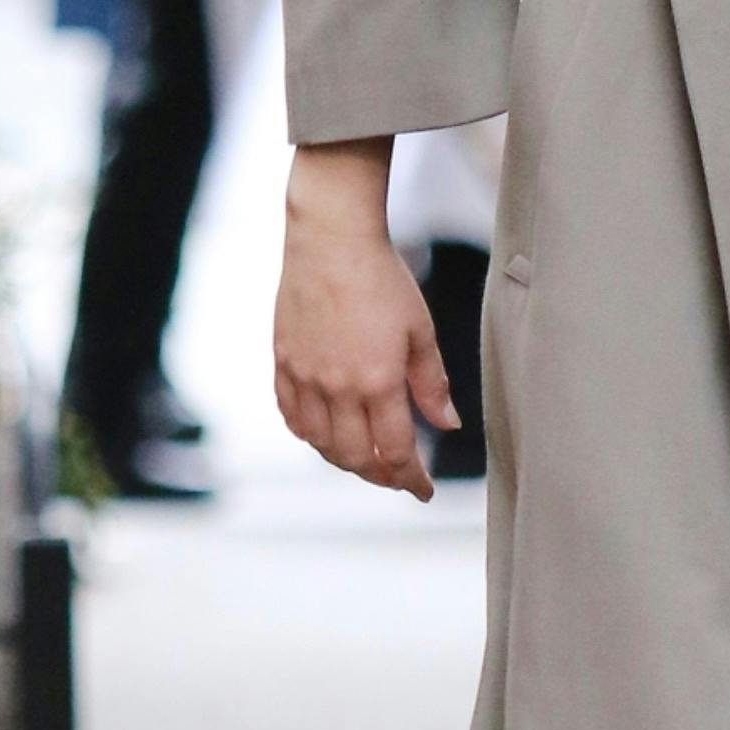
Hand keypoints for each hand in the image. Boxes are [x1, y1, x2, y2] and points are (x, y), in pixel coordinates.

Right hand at [273, 143, 459, 500]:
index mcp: (377, 381)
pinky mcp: (282, 362)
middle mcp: (336, 387)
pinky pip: (291, 416)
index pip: (396, 451)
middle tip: (398, 475)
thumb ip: (431, 384)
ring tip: (366, 457)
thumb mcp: (420, 331)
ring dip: (345, 460)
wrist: (330, 239)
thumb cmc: (381, 278)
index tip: (422, 490)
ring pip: (320, 444)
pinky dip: (309, 435)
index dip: (412, 478)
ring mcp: (304, 377)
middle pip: (355, 457)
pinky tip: (326, 434)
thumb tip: (447, 424)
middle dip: (380, 475)